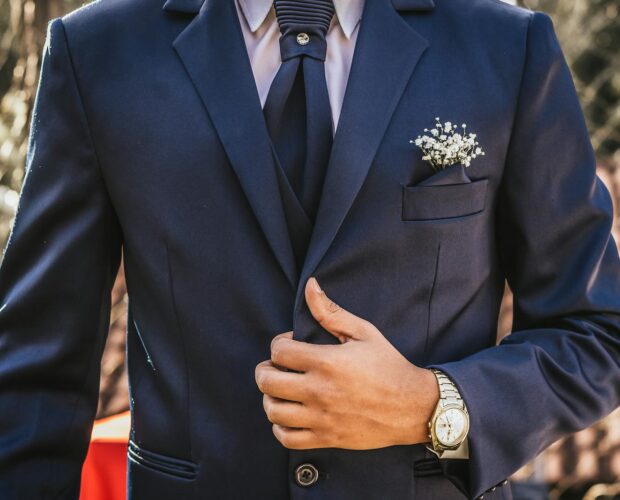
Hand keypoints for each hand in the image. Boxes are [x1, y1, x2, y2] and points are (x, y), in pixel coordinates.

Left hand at [255, 277, 438, 449]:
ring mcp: (322, 417)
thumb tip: (310, 286)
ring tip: (280, 390)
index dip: (279, 344)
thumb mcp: (363, 332)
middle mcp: (320, 390)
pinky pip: (287, 438)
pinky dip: (280, 426)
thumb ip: (331, 311)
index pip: (279, 351)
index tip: (291, 344)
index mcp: (327, 361)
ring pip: (273, 410)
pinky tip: (289, 415)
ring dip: (270, 398)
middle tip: (275, 367)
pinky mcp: (327, 437)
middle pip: (267, 381)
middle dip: (265, 369)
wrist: (412, 406)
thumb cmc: (388, 365)